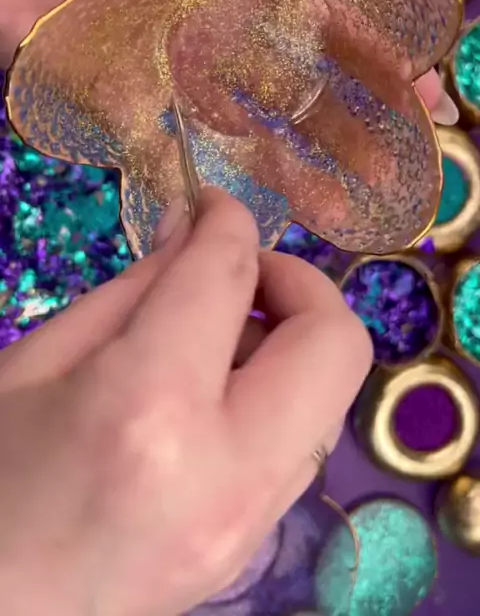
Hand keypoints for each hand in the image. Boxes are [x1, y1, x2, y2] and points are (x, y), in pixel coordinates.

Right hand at [0, 189, 370, 615]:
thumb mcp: (37, 363)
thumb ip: (133, 290)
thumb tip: (194, 233)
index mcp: (150, 406)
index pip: (227, 276)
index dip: (227, 219)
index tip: (213, 206)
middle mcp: (227, 468)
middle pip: (335, 341)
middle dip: (297, 283)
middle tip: (238, 277)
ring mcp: (252, 522)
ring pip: (332, 396)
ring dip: (291, 342)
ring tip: (217, 339)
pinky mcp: (255, 547)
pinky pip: (300, 444)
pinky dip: (277, 396)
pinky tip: (215, 396)